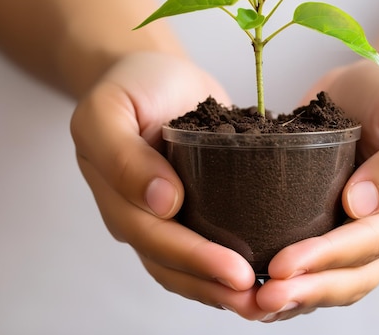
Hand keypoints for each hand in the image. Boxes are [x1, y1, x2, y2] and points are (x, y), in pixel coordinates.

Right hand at [70, 52, 267, 319]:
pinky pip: (210, 244)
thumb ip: (122, 154)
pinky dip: (231, 265)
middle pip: (174, 265)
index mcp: (117, 195)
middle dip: (216, 286)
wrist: (154, 75)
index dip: (195, 260)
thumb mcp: (110, 108)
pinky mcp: (196, 206)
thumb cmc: (132, 85)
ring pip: (190, 267)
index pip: (155, 239)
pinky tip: (266, 274)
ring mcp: (167, 215)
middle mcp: (141, 215)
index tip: (238, 272)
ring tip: (269, 302)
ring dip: (226, 290)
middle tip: (263, 299)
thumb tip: (162, 202)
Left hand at [254, 58, 378, 321]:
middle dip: (304, 291)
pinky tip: (248, 284)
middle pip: (346, 277)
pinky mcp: (320, 218)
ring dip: (290, 296)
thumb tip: (360, 205)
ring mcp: (349, 228)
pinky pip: (306, 259)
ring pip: (325, 280)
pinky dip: (283, 277)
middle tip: (258, 298)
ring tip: (249, 304)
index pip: (367, 245)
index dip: (326, 260)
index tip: (283, 266)